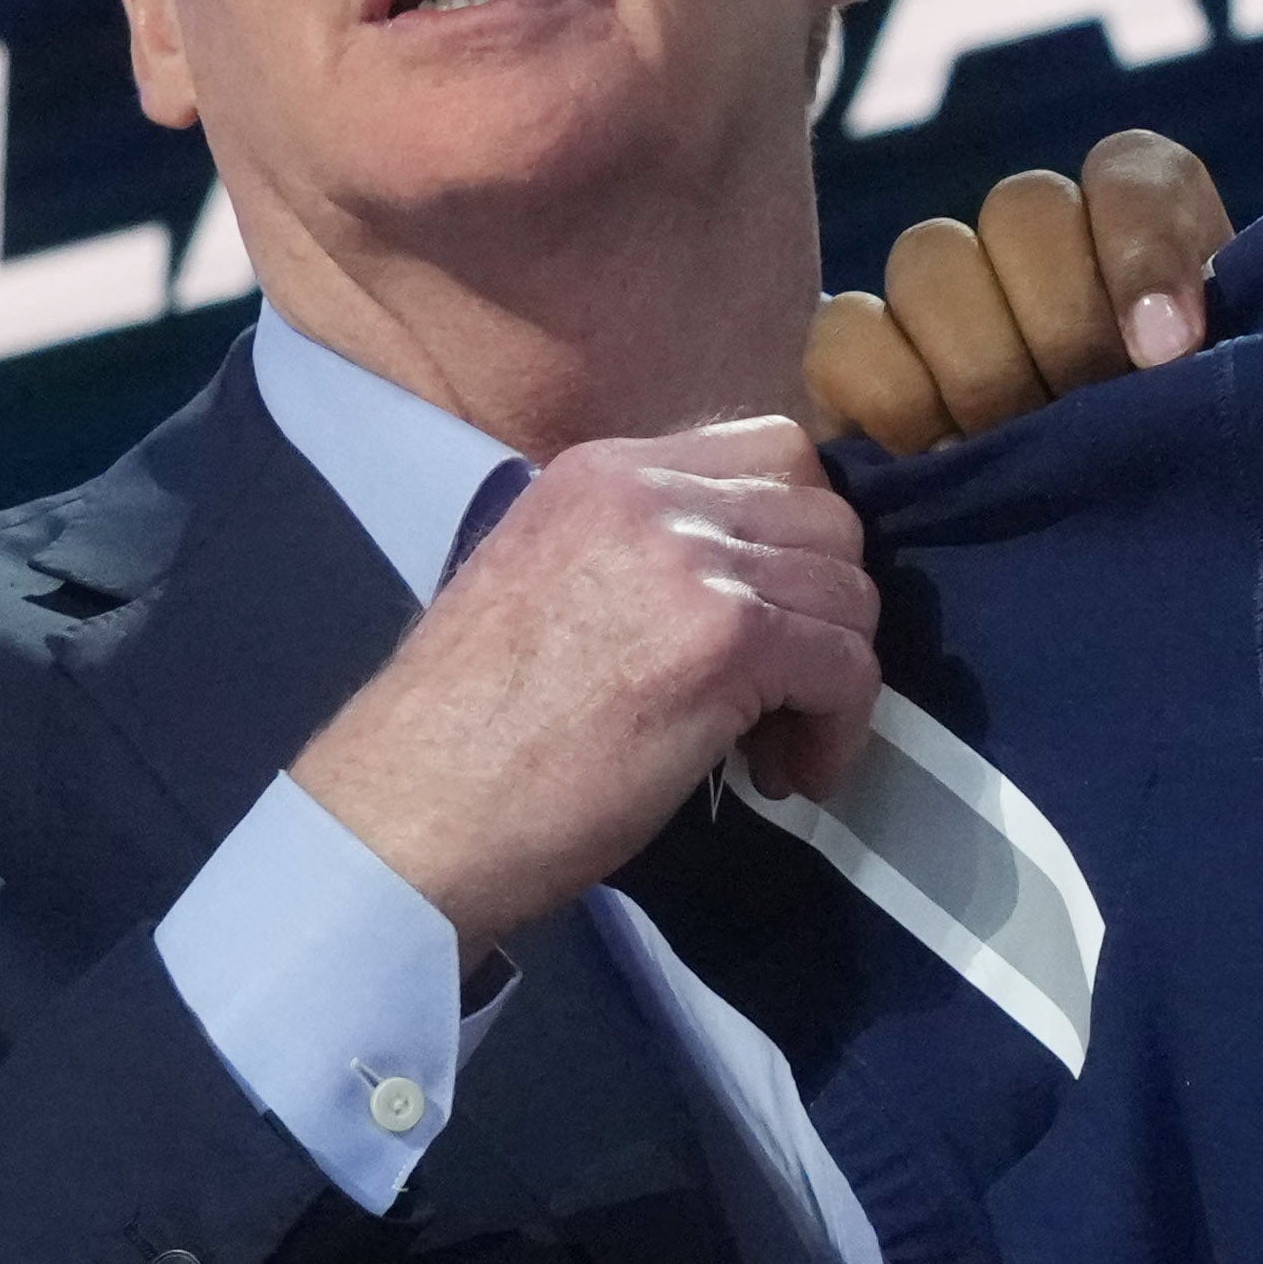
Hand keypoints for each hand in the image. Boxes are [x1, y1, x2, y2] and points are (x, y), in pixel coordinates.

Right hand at [285, 417, 886, 948]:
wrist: (412, 812)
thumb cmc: (464, 733)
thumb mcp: (545, 583)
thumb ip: (638, 554)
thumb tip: (741, 577)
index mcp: (602, 471)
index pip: (770, 451)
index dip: (797, 542)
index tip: (775, 615)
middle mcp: (650, 493)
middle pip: (827, 519)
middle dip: (826, 609)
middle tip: (785, 689)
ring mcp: (692, 559)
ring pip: (850, 594)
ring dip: (834, 679)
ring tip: (775, 747)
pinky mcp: (728, 640)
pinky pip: (848, 667)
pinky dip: (840, 730)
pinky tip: (786, 776)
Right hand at [800, 133, 1235, 451]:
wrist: (1118, 585)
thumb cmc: (1187, 487)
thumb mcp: (1232, 420)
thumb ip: (1212, 362)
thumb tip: (1161, 344)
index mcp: (1140, 235)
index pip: (1131, 173)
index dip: (1142, 250)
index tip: (1168, 350)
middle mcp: (1036, 244)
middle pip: (1024, 208)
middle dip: (1065, 327)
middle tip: (1092, 417)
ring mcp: (940, 297)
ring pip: (931, 258)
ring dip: (983, 367)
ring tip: (1018, 451)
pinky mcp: (857, 361)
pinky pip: (844, 332)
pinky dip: (892, 394)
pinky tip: (942, 460)